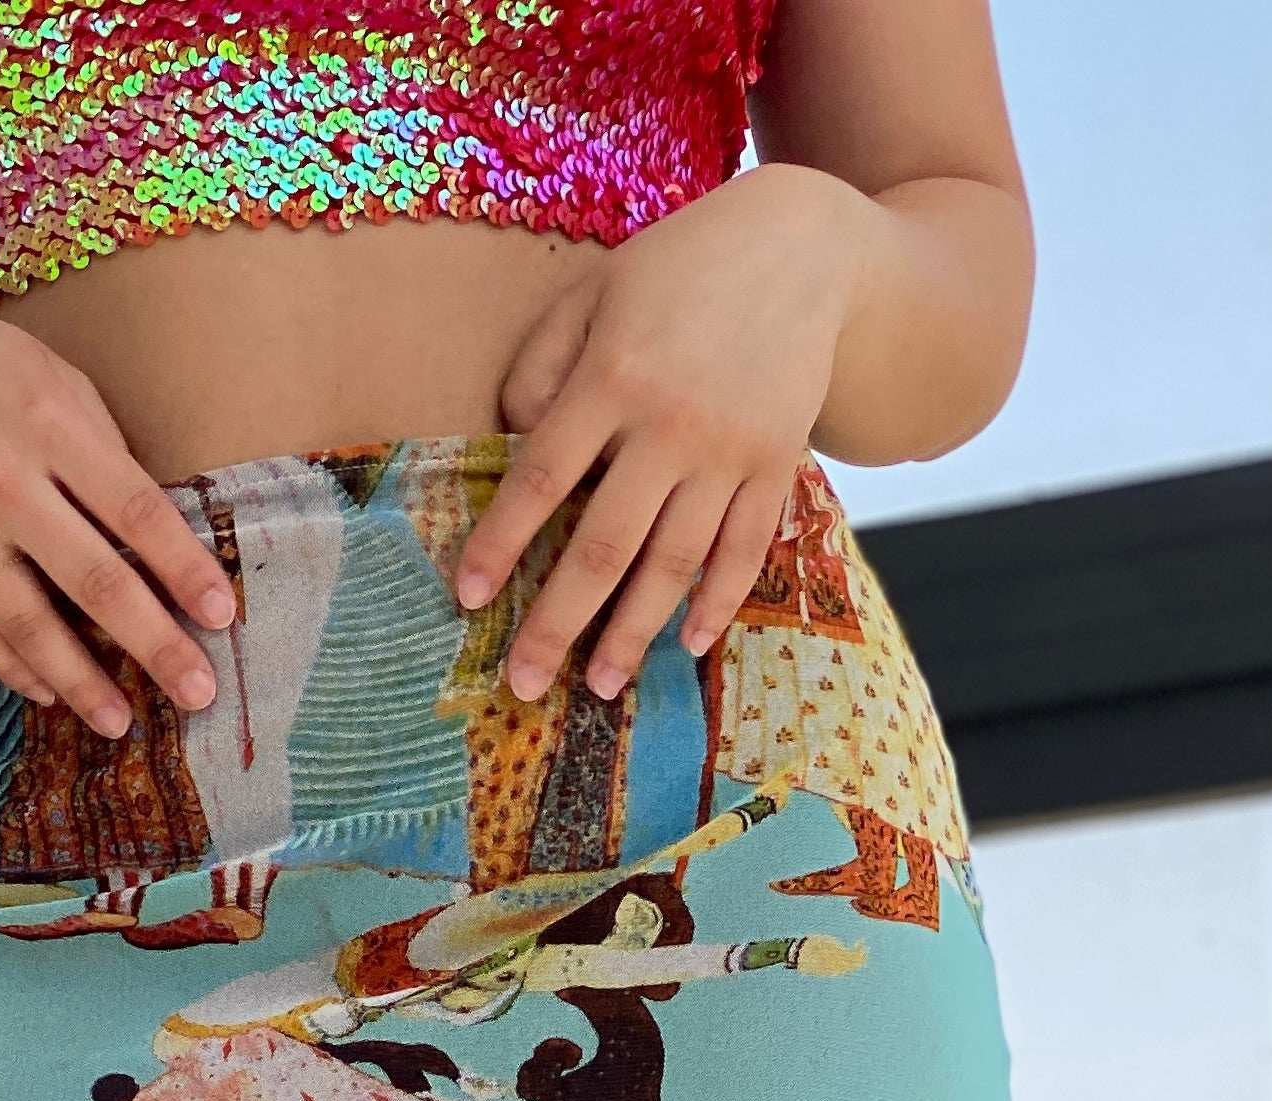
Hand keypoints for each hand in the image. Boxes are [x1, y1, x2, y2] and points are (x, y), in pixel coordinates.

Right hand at [0, 264, 235, 737]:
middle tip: (198, 693)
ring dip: (80, 681)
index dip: (183, 569)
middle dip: (154, 645)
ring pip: (28, 624)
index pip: (135, 511)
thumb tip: (152, 535)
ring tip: (119, 722)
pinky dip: (13, 667)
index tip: (223, 616)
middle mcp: (0, 476)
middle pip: (94, 580)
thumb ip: (97, 448)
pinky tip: (49, 693)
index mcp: (48, 420)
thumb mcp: (43, 375)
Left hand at [453, 170, 872, 701]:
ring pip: (674, 563)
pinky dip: (718, 601)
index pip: (542, 478)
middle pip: (604, 546)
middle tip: (522, 682)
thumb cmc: (679, 269)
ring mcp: (731, 450)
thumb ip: (542, 365)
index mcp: (613, 377)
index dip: (501, 543)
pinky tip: (687, 643)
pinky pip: (746, 549)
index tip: (468, 597)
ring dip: (633, 633)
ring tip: (599, 686)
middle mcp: (671, 424)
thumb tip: (513, 445)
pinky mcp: (778, 463)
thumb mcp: (594, 292)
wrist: (804, 244)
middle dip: (558, 623)